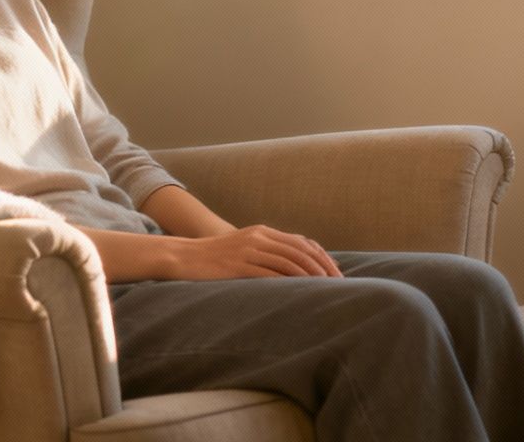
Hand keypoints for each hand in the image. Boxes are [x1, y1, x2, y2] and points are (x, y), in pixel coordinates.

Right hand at [171, 224, 343, 279]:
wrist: (184, 256)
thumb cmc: (215, 259)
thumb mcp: (245, 250)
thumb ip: (267, 255)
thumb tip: (293, 272)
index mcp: (263, 232)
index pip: (302, 243)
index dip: (322, 258)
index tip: (337, 273)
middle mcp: (259, 237)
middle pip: (300, 251)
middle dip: (322, 267)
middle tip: (339, 284)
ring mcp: (248, 250)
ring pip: (288, 261)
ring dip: (310, 275)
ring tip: (325, 289)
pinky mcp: (238, 264)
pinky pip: (268, 272)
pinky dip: (288, 281)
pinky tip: (299, 291)